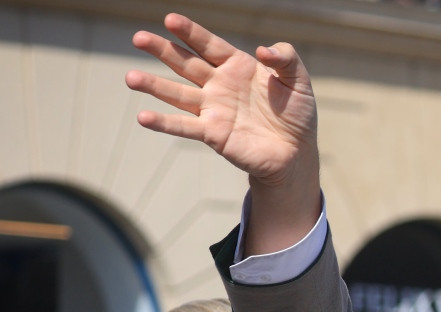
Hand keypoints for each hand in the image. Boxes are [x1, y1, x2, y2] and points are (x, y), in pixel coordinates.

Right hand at [126, 14, 320, 250]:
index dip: (191, 32)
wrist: (297, 152)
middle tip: (138, 38)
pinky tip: (143, 117)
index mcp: (237, 66)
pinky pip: (184, 126)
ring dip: (153, 85)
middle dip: (162, 50)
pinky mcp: (213, 134)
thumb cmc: (296, 113)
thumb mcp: (298, 80)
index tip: (170, 19)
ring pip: (178, 94)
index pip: (209, 44)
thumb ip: (285, 58)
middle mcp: (219, 85)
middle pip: (186, 63)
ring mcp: (213, 109)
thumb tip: (264, 49)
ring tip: (131, 78)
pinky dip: (164, 123)